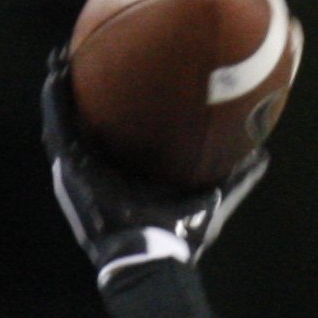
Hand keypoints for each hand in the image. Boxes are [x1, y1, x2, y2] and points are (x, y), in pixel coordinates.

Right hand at [42, 57, 265, 286]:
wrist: (155, 257)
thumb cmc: (180, 235)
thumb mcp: (213, 198)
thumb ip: (237, 176)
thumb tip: (264, 152)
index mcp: (128, 176)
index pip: (118, 134)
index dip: (116, 106)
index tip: (121, 74)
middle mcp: (100, 173)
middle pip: (86, 123)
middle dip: (82, 93)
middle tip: (82, 62)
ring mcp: (81, 174)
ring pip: (65, 123)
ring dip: (61, 90)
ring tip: (60, 60)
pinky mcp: (70, 173)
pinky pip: (58, 130)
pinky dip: (54, 103)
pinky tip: (55, 76)